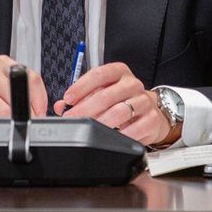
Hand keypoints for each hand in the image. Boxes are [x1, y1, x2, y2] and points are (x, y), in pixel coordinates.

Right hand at [0, 55, 48, 123]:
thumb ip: (20, 92)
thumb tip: (38, 113)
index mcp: (2, 64)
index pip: (32, 80)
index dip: (38, 103)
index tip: (36, 114)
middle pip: (18, 102)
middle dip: (22, 119)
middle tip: (17, 125)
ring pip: (2, 113)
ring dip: (5, 125)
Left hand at [55, 62, 170, 145]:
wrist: (150, 111)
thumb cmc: (122, 100)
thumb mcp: (102, 92)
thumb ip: (81, 97)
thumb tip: (60, 106)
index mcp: (119, 72)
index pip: (99, 74)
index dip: (81, 87)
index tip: (68, 99)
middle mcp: (132, 84)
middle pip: (106, 95)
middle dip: (85, 109)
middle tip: (73, 119)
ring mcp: (143, 101)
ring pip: (120, 112)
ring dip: (101, 123)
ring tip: (90, 130)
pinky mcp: (151, 119)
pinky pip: (134, 129)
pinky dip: (120, 135)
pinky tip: (110, 138)